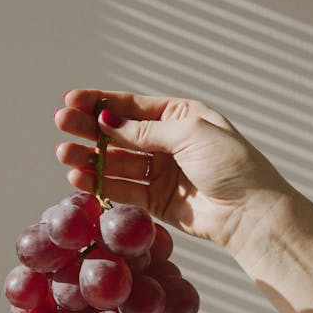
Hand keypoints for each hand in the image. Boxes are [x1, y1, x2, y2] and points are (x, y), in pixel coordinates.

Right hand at [54, 89, 293, 255]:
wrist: (251, 213)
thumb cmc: (232, 165)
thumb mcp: (190, 134)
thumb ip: (145, 131)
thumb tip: (108, 121)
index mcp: (181, 116)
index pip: (132, 106)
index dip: (100, 102)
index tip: (71, 100)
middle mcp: (168, 142)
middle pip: (119, 132)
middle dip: (89, 128)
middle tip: (61, 124)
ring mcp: (161, 172)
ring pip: (116, 162)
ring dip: (89, 157)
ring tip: (64, 154)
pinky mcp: (157, 201)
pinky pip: (123, 189)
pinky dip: (100, 183)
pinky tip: (78, 177)